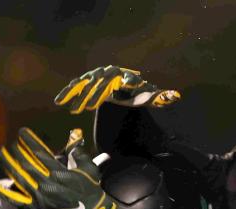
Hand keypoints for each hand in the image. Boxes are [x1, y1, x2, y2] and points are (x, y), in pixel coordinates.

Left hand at [0, 127, 116, 208]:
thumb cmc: (90, 190)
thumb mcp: (89, 169)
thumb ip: (79, 153)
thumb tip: (74, 138)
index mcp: (59, 173)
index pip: (40, 153)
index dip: (29, 141)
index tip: (22, 132)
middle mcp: (46, 184)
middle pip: (26, 164)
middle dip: (16, 151)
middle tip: (9, 143)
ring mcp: (40, 197)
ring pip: (20, 178)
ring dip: (9, 165)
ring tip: (1, 155)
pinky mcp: (36, 208)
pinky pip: (18, 201)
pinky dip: (6, 194)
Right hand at [54, 65, 180, 113]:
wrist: (123, 87)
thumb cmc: (137, 94)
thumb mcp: (149, 97)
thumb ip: (161, 97)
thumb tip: (176, 96)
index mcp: (126, 76)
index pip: (127, 79)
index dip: (128, 83)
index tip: (128, 88)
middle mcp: (110, 73)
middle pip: (103, 84)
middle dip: (96, 95)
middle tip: (91, 107)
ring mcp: (97, 76)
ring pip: (86, 85)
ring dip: (79, 96)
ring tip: (73, 108)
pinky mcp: (87, 81)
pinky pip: (76, 86)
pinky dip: (68, 93)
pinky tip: (59, 102)